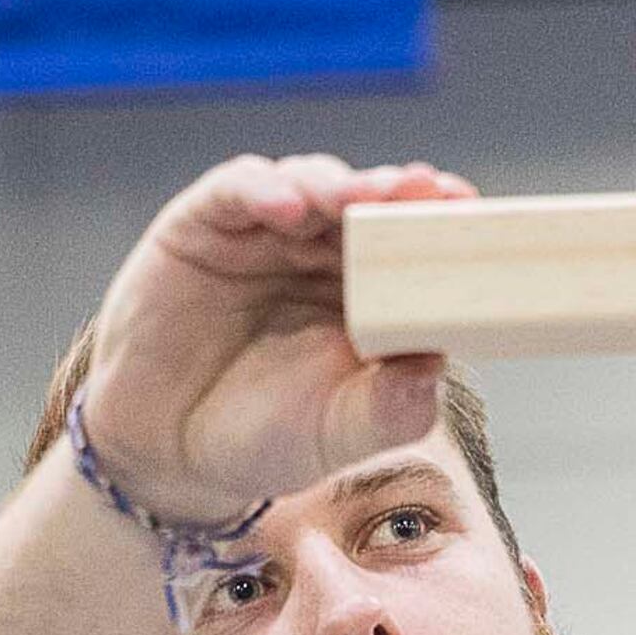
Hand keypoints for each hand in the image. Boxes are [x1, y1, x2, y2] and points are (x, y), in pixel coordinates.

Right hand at [65, 155, 477, 524]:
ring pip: (312, 183)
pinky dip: (264, 188)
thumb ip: (390, 410)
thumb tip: (435, 371)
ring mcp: (266, 232)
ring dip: (338, 184)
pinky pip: (238, 189)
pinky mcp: (205, 223)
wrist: (164, 450)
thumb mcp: (337, 435)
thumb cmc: (264, 436)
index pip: (416, 244)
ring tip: (356, 198)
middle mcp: (323, 252)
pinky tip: (286, 207)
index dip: (444, 224)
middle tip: (425, 190)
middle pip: (370, 202)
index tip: (471, 214)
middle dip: (400, 192)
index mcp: (370, 293)